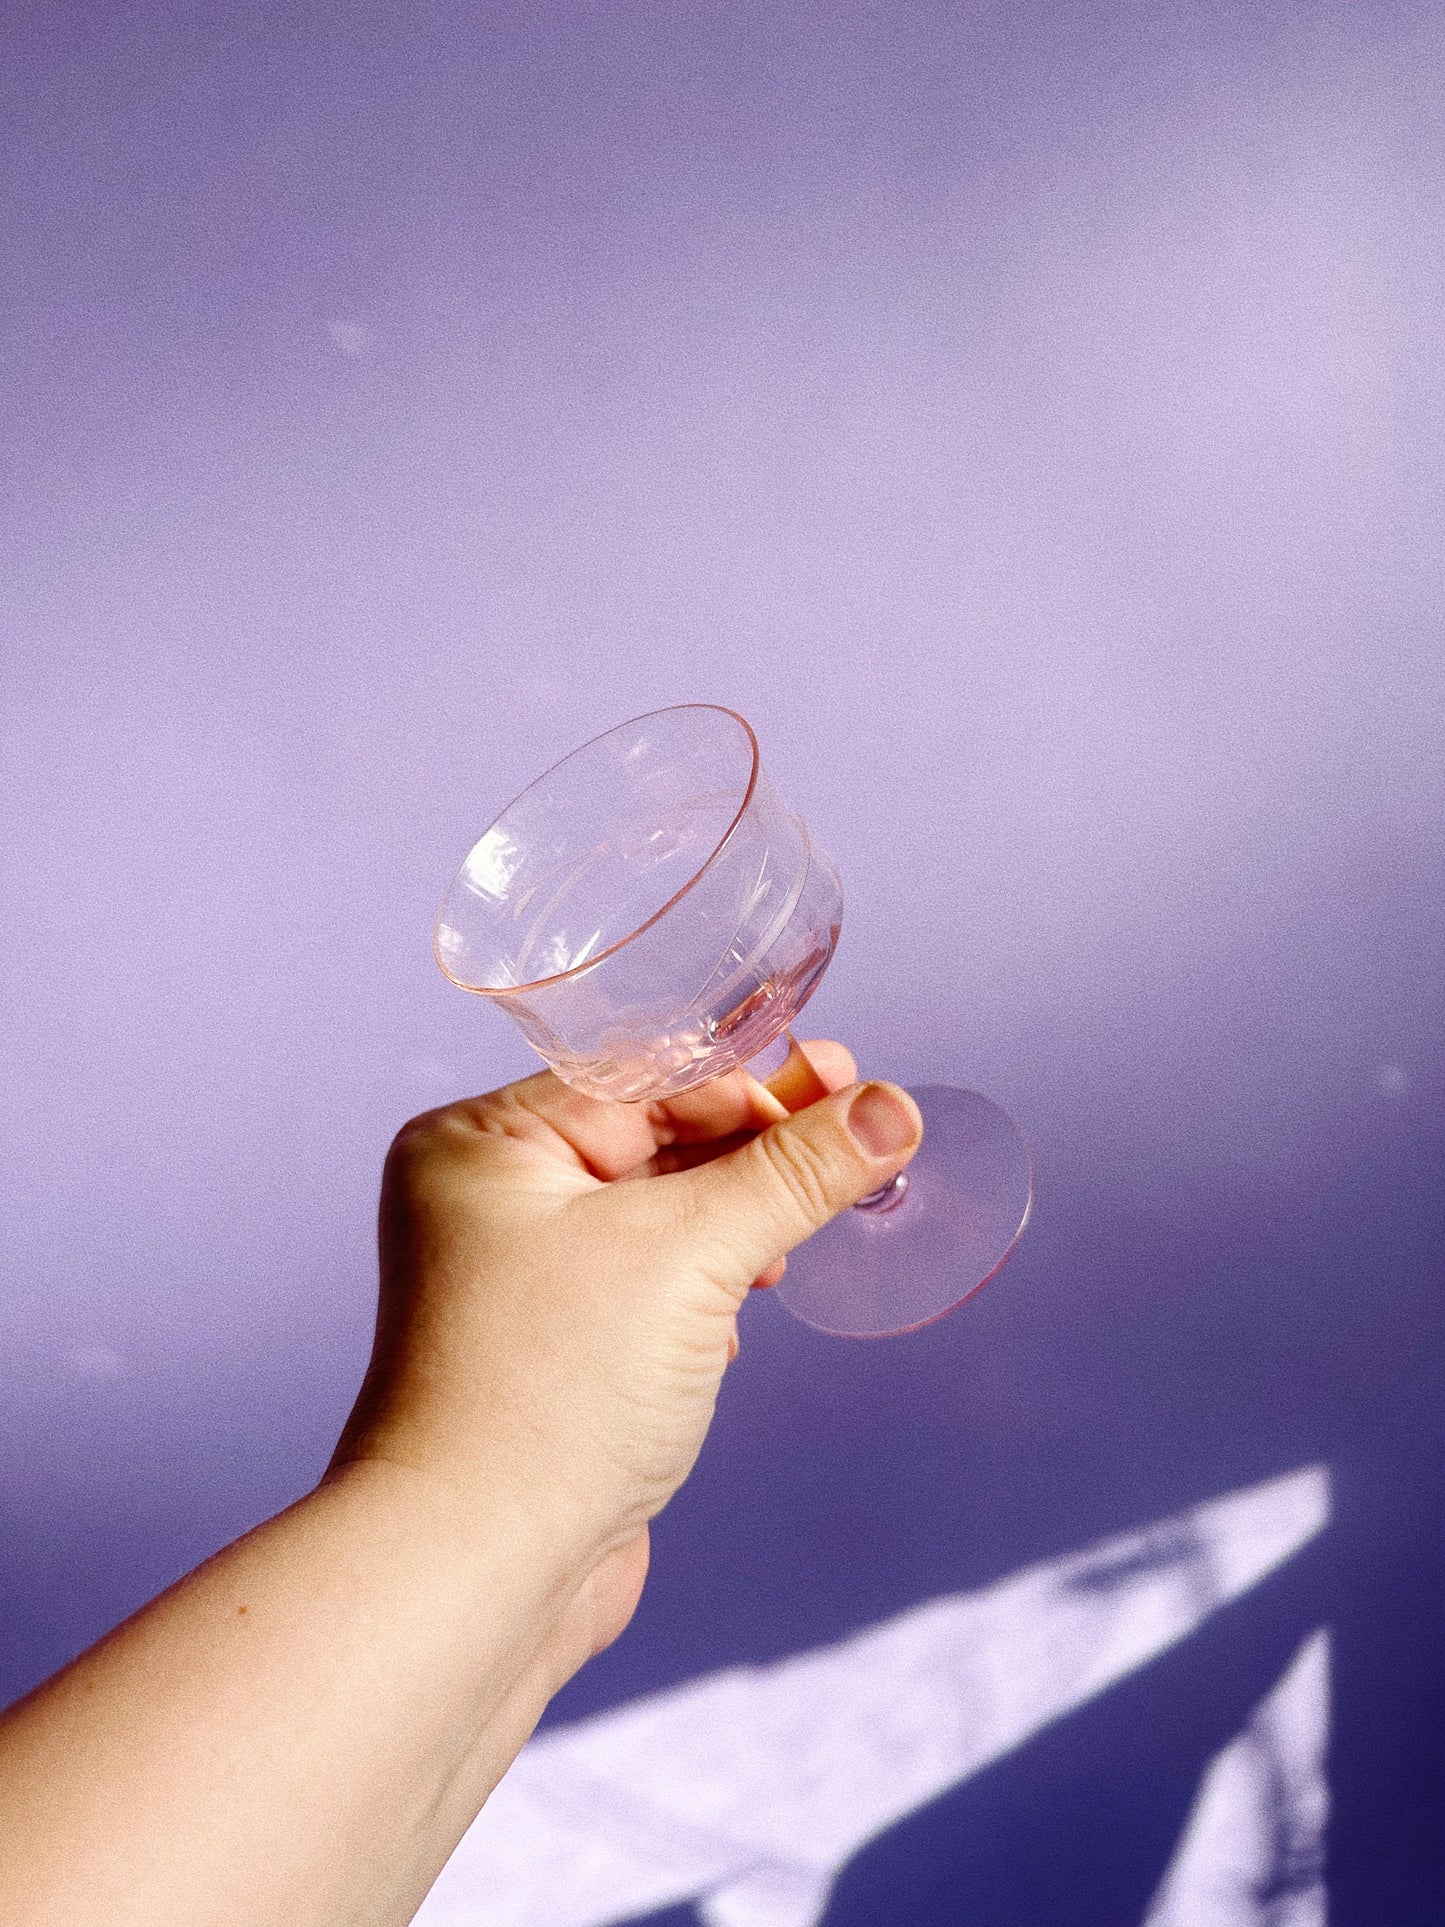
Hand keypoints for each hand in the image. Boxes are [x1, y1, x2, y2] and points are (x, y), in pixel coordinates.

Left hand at [330, 1040, 922, 1657]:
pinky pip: (650, 1280)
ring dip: (736, 1217)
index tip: (848, 1084)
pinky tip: (744, 1309)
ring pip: (658, 1212)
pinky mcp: (558, 1349)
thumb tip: (889, 1111)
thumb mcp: (688, 1256)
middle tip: (858, 1137)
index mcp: (483, 1144)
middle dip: (754, 1146)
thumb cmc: (548, 1396)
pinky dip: (707, 1283)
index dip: (750, 1081)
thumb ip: (792, 1174)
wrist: (479, 1573)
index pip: (640, 1076)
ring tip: (798, 1234)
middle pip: (653, 1137)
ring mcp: (519, 1279)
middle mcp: (489, 1199)